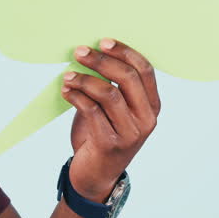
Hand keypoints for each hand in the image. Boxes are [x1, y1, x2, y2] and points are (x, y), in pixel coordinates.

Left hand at [60, 38, 161, 200]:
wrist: (94, 176)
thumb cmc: (101, 135)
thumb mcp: (112, 109)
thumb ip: (110, 86)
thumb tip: (91, 54)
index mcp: (152, 106)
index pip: (145, 70)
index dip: (124, 52)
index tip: (102, 41)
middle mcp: (147, 119)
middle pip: (127, 79)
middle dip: (102, 61)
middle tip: (80, 52)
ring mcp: (131, 133)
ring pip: (108, 94)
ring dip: (84, 80)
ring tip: (68, 75)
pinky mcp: (111, 144)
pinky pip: (92, 111)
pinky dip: (76, 97)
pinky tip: (66, 91)